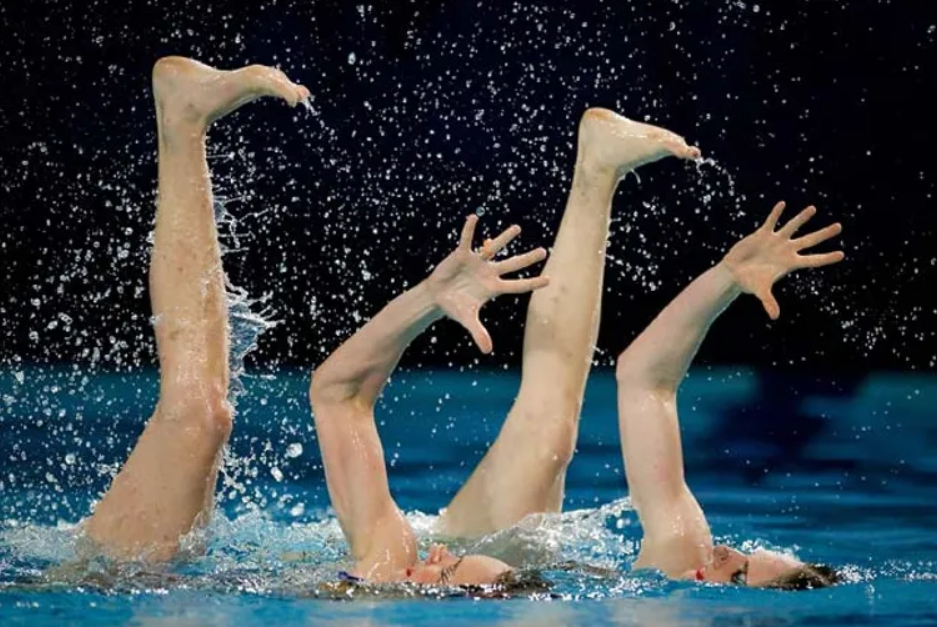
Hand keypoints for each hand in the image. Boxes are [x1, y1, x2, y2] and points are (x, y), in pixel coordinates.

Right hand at [427, 215, 549, 352]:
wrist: (437, 297)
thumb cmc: (455, 307)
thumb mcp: (468, 319)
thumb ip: (479, 333)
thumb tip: (487, 351)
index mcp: (494, 288)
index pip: (518, 286)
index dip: (533, 283)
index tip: (549, 280)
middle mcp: (489, 273)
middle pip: (512, 265)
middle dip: (528, 259)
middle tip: (544, 251)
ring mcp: (477, 263)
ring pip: (495, 248)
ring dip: (505, 238)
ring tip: (517, 228)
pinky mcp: (462, 255)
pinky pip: (467, 240)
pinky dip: (469, 230)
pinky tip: (473, 218)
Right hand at [722, 202, 844, 319]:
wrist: (734, 273)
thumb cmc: (749, 282)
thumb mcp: (760, 291)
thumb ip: (769, 302)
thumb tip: (774, 317)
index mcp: (789, 264)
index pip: (812, 260)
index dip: (826, 258)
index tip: (841, 254)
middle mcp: (786, 250)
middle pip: (809, 241)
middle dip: (824, 234)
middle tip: (839, 227)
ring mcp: (775, 241)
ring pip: (792, 227)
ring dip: (802, 218)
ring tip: (813, 208)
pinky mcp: (762, 234)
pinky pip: (771, 222)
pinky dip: (776, 213)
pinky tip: (782, 204)